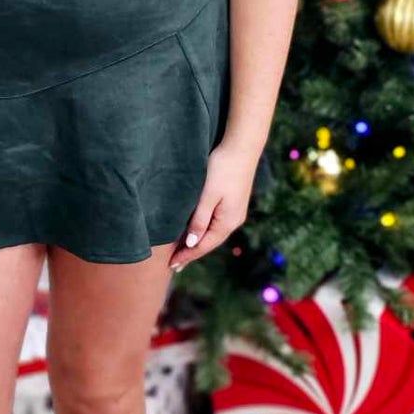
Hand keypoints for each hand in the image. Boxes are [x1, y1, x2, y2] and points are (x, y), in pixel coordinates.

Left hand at [168, 140, 262, 271]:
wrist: (242, 147)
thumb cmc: (222, 168)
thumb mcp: (207, 195)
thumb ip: (199, 220)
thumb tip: (191, 244)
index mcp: (227, 222)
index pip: (203, 246)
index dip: (187, 256)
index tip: (171, 266)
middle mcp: (234, 221)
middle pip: (209, 243)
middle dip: (192, 254)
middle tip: (175, 265)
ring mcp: (235, 212)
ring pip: (213, 234)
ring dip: (198, 243)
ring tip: (183, 252)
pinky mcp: (233, 203)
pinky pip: (216, 224)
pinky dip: (204, 232)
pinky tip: (197, 232)